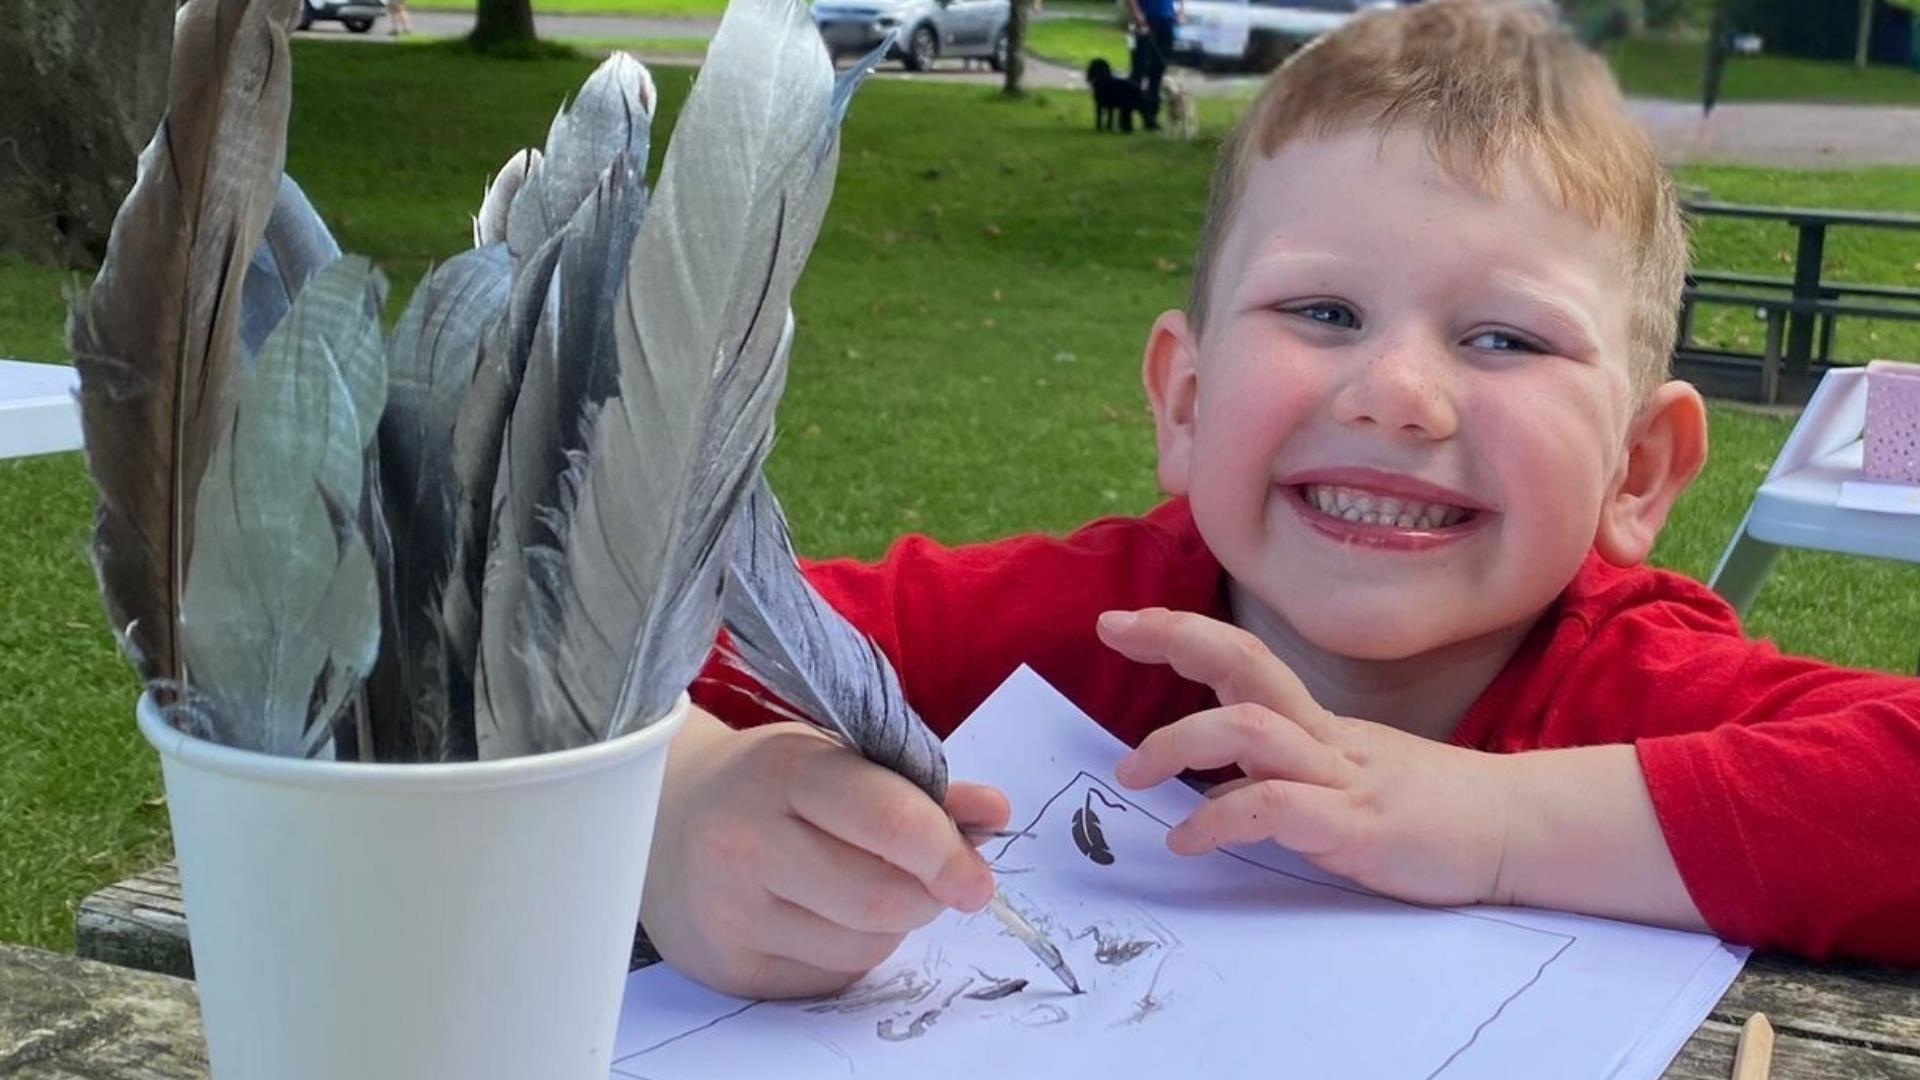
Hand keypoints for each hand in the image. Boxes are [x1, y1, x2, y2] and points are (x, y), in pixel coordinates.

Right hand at [640, 708, 1009, 998]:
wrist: (664, 823)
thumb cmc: (770, 786)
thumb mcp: (839, 761)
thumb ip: (919, 789)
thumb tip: (994, 814)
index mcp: (784, 770)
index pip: (887, 821)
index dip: (947, 852)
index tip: (978, 876)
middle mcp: (746, 841)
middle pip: (881, 899)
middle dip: (928, 895)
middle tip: (937, 880)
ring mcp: (731, 911)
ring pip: (863, 947)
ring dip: (894, 925)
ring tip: (867, 886)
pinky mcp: (730, 967)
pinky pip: (832, 977)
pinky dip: (853, 952)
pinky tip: (826, 916)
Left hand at [1096, 608, 1517, 907]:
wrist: (1523, 834)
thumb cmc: (1432, 812)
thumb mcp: (1344, 786)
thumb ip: (1277, 782)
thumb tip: (1212, 792)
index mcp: (1320, 723)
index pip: (1245, 657)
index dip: (1183, 632)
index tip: (1121, 620)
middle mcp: (1327, 737)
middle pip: (1247, 662)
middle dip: (1177, 637)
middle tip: (1112, 628)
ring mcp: (1345, 777)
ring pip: (1252, 728)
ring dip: (1180, 740)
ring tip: (1129, 773)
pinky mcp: (1360, 829)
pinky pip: (1278, 809)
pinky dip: (1222, 817)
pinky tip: (1187, 838)